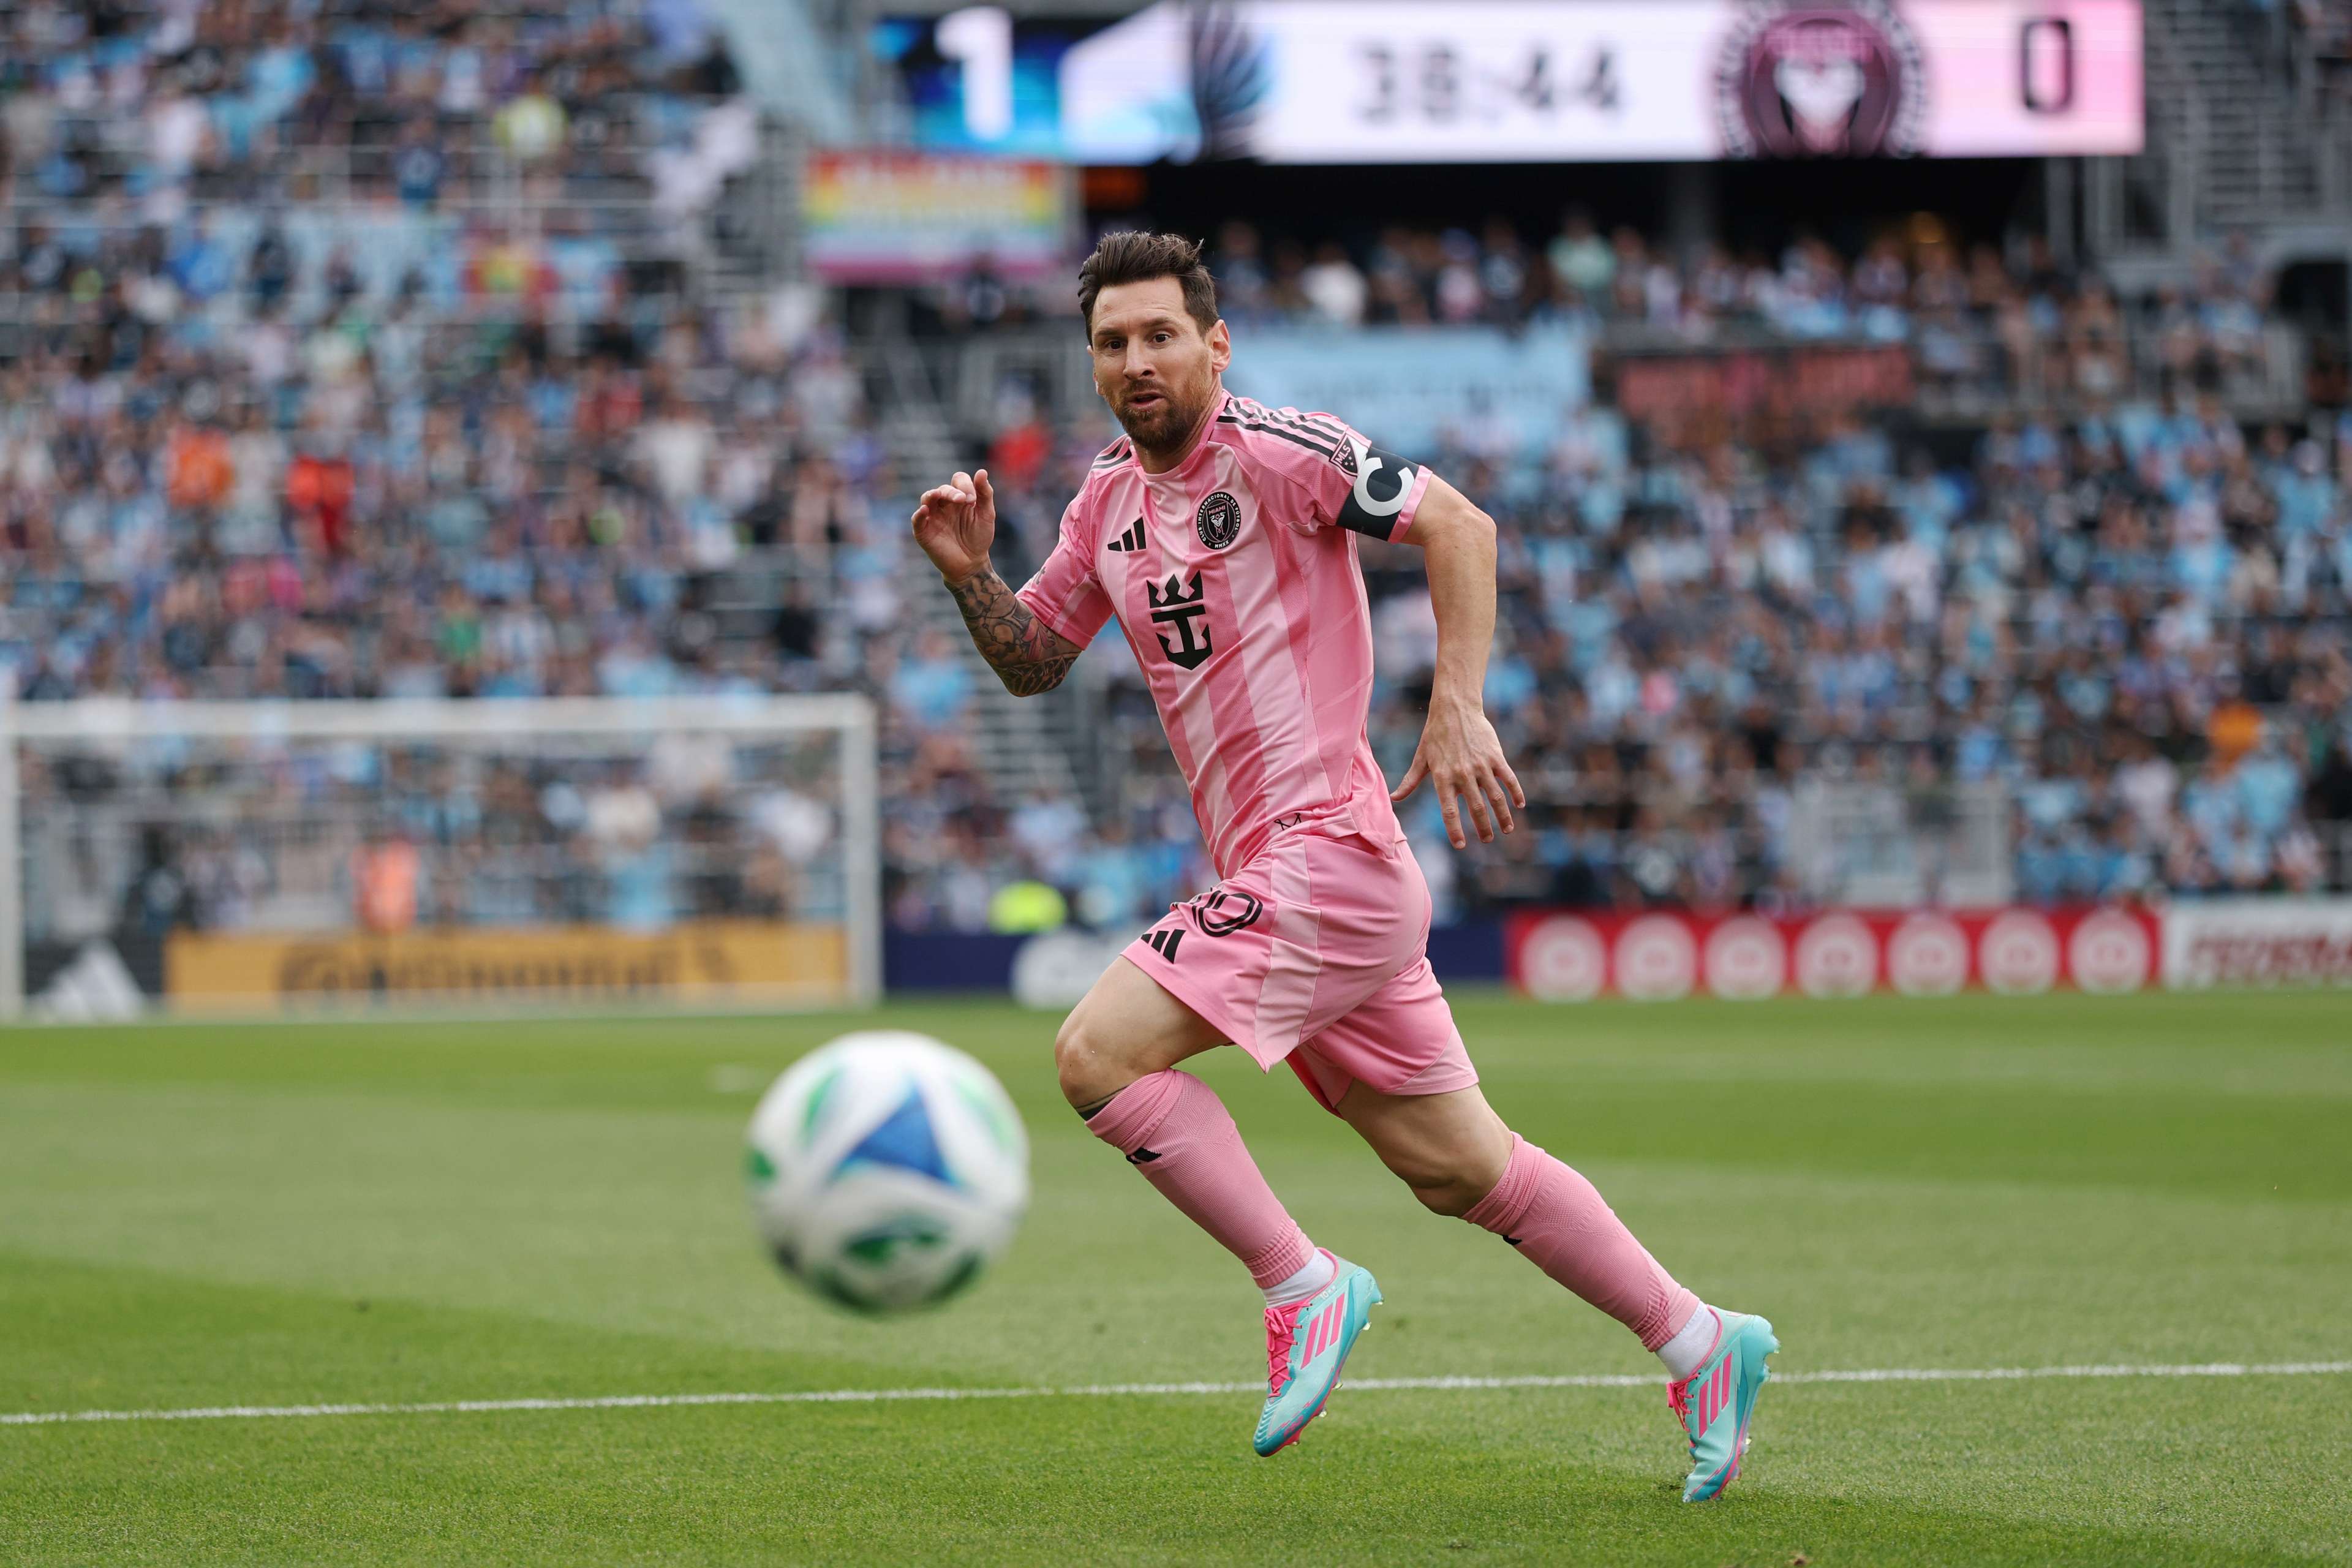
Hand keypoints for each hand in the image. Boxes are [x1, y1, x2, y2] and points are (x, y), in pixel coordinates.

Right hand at [910, 468, 997, 584]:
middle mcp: (944, 504)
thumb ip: (985, 494)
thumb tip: (982, 471)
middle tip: (963, 500)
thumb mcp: (986, 514)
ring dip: (933, 495)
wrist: (971, 564)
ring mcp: (933, 517)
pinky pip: (917, 519)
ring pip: (927, 498)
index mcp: (959, 497)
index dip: (965, 485)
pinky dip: (919, 514)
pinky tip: (925, 510)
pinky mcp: (924, 531)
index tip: (972, 500)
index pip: (958, 479)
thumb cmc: (978, 537)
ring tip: (939, 495)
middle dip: (952, 492)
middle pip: (943, 488)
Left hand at [1392, 697, 1524, 848]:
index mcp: (1443, 777)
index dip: (1455, 830)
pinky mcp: (1495, 756)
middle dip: (1483, 828)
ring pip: (1495, 797)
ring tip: (1506, 830)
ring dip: (1503, 816)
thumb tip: (1394, 799)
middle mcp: (1463, 774)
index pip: (1449, 810)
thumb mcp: (1421, 758)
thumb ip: (1409, 781)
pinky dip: (1515, 793)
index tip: (1461, 845)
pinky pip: (1509, 779)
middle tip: (1487, 840)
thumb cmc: (1435, 735)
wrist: (1454, 708)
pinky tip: (1519, 806)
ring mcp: (1481, 765)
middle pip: (1476, 808)